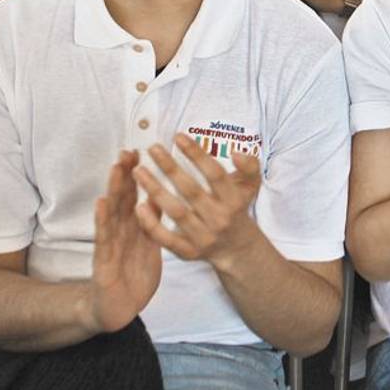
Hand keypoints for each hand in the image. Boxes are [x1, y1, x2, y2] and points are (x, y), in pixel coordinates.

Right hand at [85, 150, 163, 333]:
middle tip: (127, 152)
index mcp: (133, 227)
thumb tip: (160, 197)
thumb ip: (152, 222)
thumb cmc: (133, 275)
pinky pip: (104, 238)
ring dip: (113, 190)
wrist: (118, 309)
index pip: (133, 196)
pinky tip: (101, 203)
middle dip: (124, 175)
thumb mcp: (149, 246)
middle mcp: (120, 231)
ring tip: (115, 168)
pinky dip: (102, 220)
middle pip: (121, 199)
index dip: (135, 175)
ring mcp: (110, 244)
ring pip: (112, 213)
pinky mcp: (103, 260)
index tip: (140, 152)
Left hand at [133, 134, 261, 272]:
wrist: (237, 249)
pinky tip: (138, 206)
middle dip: (170, 167)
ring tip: (138, 171)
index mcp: (234, 200)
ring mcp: (203, 237)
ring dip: (155, 190)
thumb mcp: (251, 186)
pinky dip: (151, 223)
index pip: (214, 174)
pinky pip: (166, 239)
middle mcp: (219, 219)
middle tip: (152, 148)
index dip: (197, 154)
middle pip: (191, 190)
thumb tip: (236, 153)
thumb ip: (249, 166)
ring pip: (176, 212)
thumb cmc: (237, 209)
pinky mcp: (188, 252)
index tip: (178, 136)